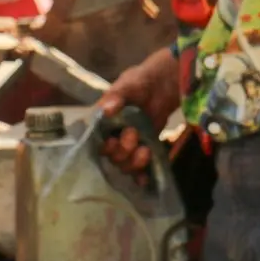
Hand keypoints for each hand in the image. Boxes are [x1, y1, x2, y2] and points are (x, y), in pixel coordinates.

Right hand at [99, 46, 180, 179]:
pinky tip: (146, 179)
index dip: (104, 147)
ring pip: (125, 164)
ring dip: (134, 162)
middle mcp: (113, 135)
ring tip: (145, 151)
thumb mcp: (127, 85)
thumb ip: (117, 97)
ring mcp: (129, 143)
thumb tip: (106, 110)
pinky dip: (142, 175)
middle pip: (112, 157)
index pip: (96, 142)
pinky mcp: (144, 147)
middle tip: (134, 135)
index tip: (113, 141)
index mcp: (103, 122)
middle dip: (123, 152)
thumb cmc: (140, 80)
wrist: (163, 83)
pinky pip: (141, 166)